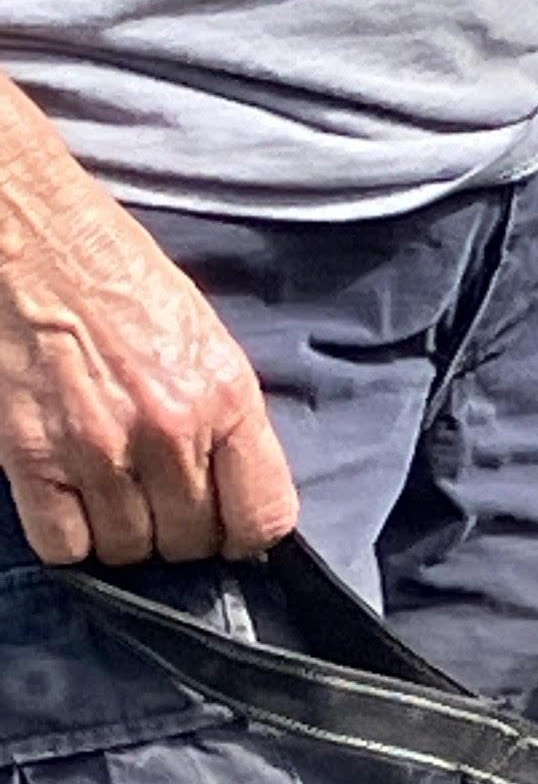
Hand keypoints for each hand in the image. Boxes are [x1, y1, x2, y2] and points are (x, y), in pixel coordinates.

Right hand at [0, 141, 299, 566]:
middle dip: (179, 531)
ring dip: (124, 536)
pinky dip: (68, 538)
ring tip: (112, 491)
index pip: (264, 519)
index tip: (226, 527)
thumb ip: (230, 421)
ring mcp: (97, 447)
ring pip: (130, 551)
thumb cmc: (116, 277)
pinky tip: (71, 503)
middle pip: (193, 543)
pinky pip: (64, 546)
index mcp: (225, 397)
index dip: (244, 535)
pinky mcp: (31, 456)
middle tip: (157, 497)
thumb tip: (241, 501)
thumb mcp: (205, 337)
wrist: (27, 232)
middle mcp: (168, 430)